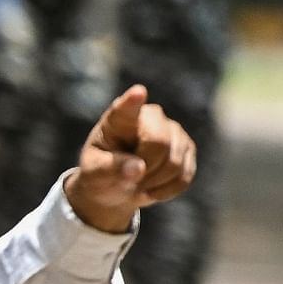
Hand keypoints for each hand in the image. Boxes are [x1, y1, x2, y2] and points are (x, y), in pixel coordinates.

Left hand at [65, 84, 196, 232]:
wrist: (117, 186)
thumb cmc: (100, 174)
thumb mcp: (94, 174)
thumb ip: (110, 169)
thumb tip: (137, 168)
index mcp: (119, 119)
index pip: (127, 108)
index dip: (133, 101)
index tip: (137, 92)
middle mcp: (150, 116)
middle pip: (160, 143)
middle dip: (145, 169)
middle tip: (128, 178)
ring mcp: (173, 130)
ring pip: (174, 163)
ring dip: (153, 182)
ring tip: (137, 182)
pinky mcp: (188, 148)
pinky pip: (183, 177)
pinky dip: (165, 190)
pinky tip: (151, 187)